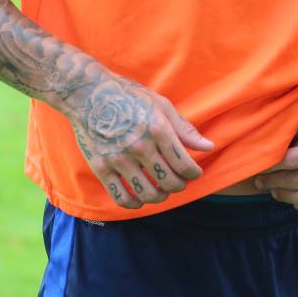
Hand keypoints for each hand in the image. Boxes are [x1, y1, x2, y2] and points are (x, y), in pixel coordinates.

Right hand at [67, 74, 214, 208]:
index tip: (194, 173)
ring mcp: (119, 158)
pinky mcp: (101, 167)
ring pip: (148, 193)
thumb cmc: (129, 97)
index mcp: (158, 129)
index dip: (194, 174)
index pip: (184, 165)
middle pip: (169, 182)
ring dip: (160, 197)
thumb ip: (185, 129)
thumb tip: (209, 147)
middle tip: (179, 181)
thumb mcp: (161, 105)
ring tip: (161, 190)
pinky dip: (134, 203)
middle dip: (179, 185)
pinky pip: (121, 197)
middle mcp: (140, 146)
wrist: (88, 93)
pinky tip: (139, 197)